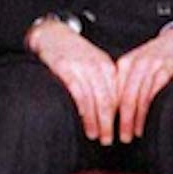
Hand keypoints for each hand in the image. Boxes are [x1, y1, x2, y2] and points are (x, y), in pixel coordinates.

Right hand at [27, 20, 118, 142]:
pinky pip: (79, 94)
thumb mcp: (91, 65)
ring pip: (95, 100)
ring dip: (97, 122)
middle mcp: (98, 66)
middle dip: (110, 123)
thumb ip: (101, 83)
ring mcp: (82, 67)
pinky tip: (84, 123)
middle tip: (109, 140)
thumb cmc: (70, 53)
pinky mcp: (65, 68)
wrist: (50, 33)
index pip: (119, 96)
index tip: (122, 132)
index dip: (122, 117)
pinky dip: (83, 111)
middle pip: (110, 100)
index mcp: (107, 66)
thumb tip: (110, 112)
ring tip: (96, 136)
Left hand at [115, 26, 172, 142]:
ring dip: (133, 120)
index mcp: (125, 64)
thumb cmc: (160, 58)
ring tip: (131, 135)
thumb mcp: (139, 66)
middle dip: (120, 120)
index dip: (107, 112)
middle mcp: (136, 64)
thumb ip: (128, 83)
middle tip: (117, 137)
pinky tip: (145, 123)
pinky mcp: (168, 68)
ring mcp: (152, 66)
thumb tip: (111, 110)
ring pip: (138, 97)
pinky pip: (154, 93)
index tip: (103, 128)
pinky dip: (148, 110)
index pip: (112, 92)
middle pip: (124, 97)